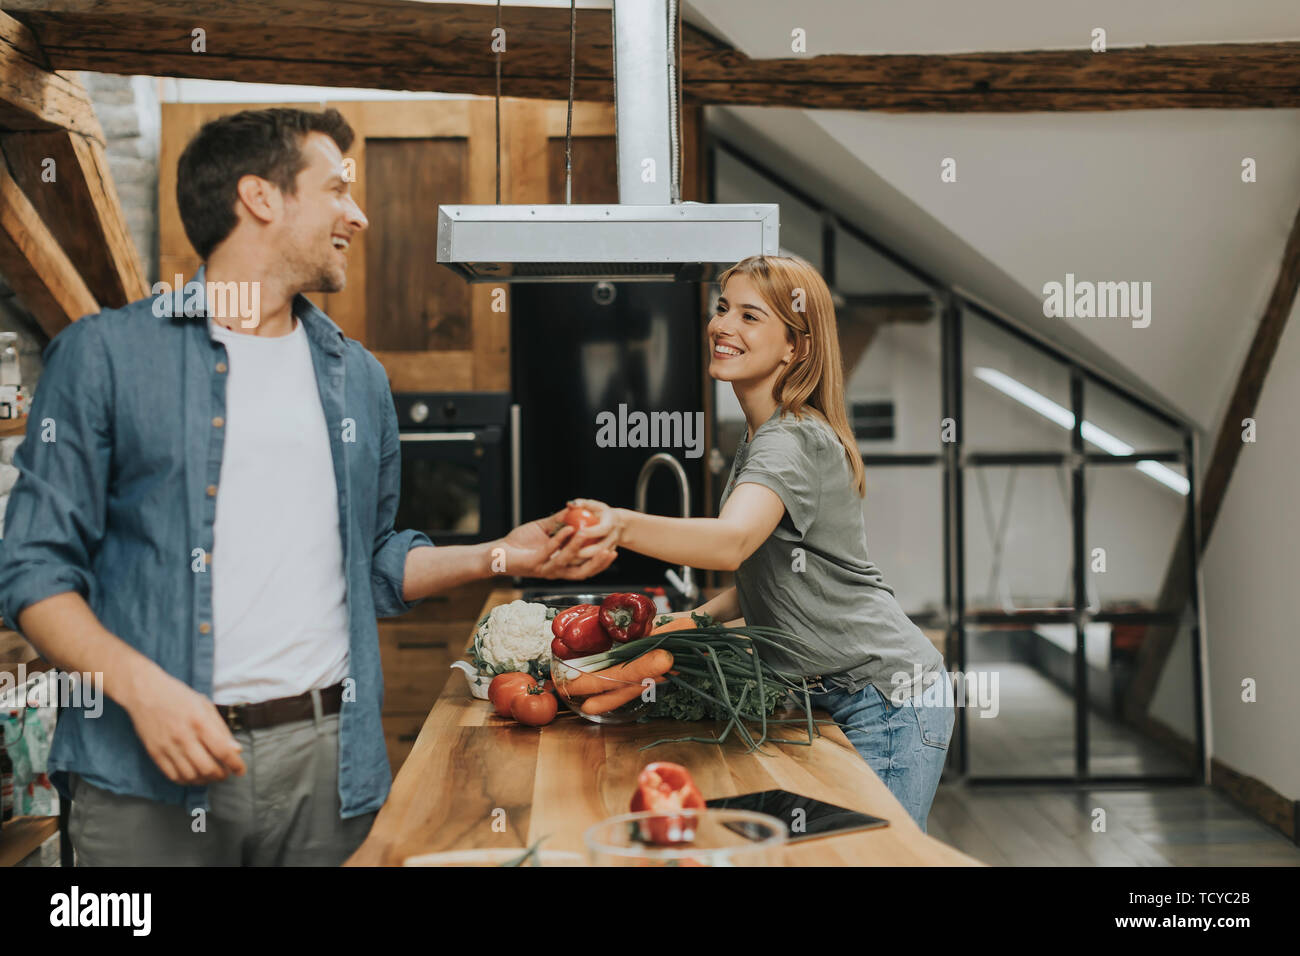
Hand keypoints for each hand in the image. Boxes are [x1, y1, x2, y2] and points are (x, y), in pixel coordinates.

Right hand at [122, 662, 246, 784]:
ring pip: (190, 776)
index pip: (222, 751)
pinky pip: (172, 776)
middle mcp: (184, 737)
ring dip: (205, 780)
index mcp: (200, 722)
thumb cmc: (179, 696)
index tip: (241, 771)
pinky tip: (193, 776)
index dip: (235, 765)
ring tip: (211, 775)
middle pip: (207, 768)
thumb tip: (236, 751)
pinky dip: (186, 781)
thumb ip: (221, 729)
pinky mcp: (155, 753)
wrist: (145, 692)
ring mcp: (167, 747)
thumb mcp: (205, 706)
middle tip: (226, 773)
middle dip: (221, 775)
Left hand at [497, 509, 617, 579]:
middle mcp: (555, 571)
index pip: (585, 568)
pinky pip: (550, 551)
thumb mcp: (544, 529)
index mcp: (560, 565)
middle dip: (597, 563)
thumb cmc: (520, 542)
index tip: (613, 549)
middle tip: (610, 550)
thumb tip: (574, 510)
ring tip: (589, 535)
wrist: (498, 551)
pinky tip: (569, 529)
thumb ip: (559, 522)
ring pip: (567, 563)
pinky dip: (561, 540)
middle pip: (582, 572)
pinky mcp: (533, 564)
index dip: (600, 562)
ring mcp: (544, 569)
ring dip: (579, 549)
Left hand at [568, 498, 624, 560]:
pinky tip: (569, 562)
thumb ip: (582, 504)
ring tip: (566, 559)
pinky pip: (595, 564)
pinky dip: (582, 564)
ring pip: (597, 559)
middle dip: (584, 551)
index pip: (602, 529)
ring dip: (581, 560)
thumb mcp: (594, 506)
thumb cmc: (602, 513)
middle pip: (600, 548)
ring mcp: (610, 549)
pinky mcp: (606, 557)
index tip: (577, 532)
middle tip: (567, 550)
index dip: (591, 532)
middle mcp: (613, 538)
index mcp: (611, 523)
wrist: (618, 525)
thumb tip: (570, 504)